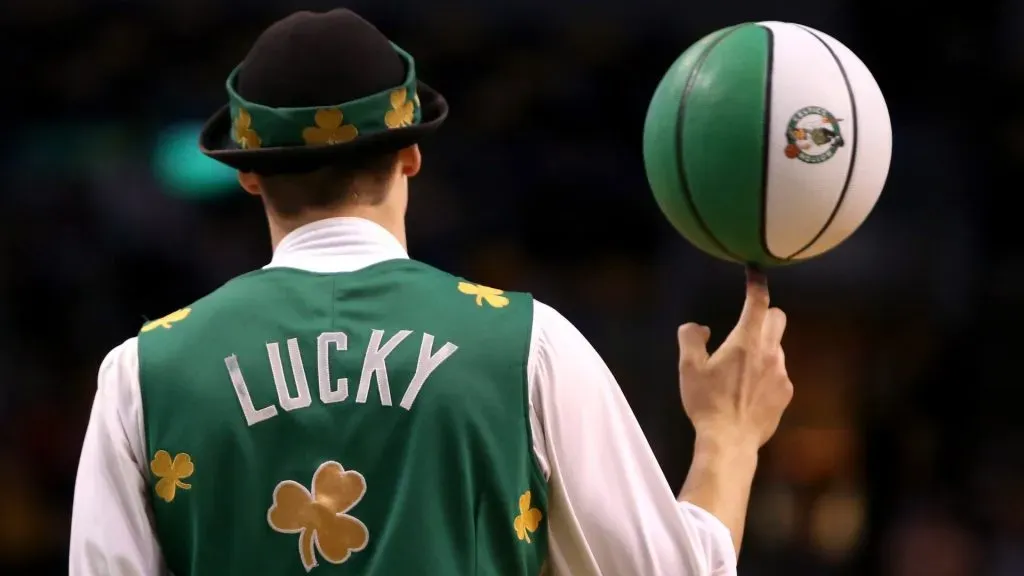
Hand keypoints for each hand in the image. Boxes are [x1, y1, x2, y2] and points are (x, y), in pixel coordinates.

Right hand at [677, 269, 792, 448]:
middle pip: (777, 318)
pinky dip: (766, 373)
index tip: (754, 272)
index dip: (756, 284)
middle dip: (765, 314)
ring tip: (740, 370)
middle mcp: (769, 352)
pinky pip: (778, 373)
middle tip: (745, 325)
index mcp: (745, 342)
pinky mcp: (786, 393)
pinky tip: (749, 392)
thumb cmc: (706, 402)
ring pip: (776, 347)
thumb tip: (699, 328)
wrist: (730, 440)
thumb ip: (691, 339)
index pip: (758, 302)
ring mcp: (781, 374)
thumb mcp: (688, 368)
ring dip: (762, 348)